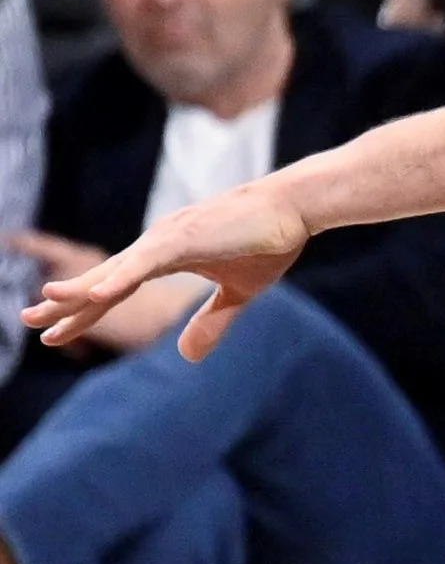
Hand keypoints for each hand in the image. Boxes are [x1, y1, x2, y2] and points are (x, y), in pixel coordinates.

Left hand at [25, 180, 310, 358]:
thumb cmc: (270, 239)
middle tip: (29, 320)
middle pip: (104, 278)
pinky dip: (119, 278)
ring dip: (81, 289)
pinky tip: (95, 294)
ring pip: (116, 269)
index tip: (54, 330)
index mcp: (167, 255)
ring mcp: (168, 238)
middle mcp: (158, 244)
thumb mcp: (240, 293)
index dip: (86, 310)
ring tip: (46, 303)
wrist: (297, 206)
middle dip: (67, 301)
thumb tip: (187, 357)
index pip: (117, 287)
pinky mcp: (184, 237)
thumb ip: (211, 322)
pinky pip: (144, 262)